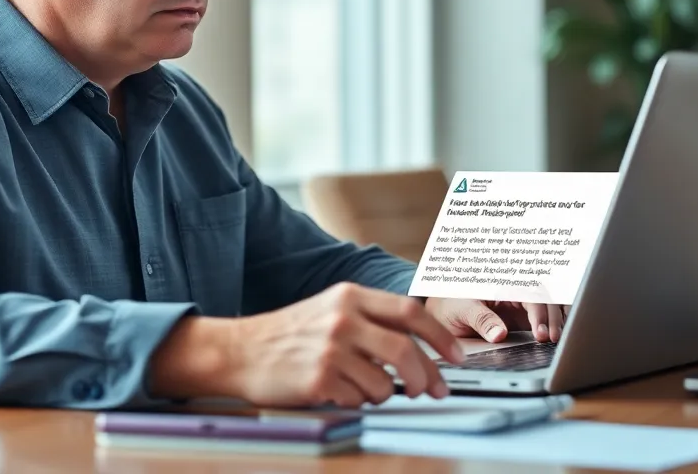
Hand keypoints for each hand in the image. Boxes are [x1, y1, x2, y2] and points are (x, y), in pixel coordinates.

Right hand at [195, 282, 465, 407]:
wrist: (242, 350)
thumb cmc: (290, 333)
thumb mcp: (331, 307)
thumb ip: (371, 317)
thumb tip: (420, 345)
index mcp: (350, 296)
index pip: (410, 312)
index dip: (440, 336)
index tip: (456, 356)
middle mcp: (343, 319)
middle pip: (406, 350)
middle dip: (426, 376)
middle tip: (431, 389)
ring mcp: (330, 349)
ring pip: (385, 382)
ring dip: (385, 394)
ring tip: (369, 390)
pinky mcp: (319, 378)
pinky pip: (358, 399)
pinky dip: (357, 402)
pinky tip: (340, 393)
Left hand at [425, 298, 568, 342]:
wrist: (441, 313)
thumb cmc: (449, 305)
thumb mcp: (462, 310)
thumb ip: (481, 320)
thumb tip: (500, 334)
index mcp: (503, 284)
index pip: (530, 294)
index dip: (539, 312)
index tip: (540, 332)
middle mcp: (515, 292)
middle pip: (544, 299)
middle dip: (551, 318)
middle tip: (551, 339)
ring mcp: (520, 305)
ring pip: (548, 307)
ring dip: (555, 321)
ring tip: (556, 341)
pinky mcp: (521, 319)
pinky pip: (542, 319)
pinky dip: (551, 326)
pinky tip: (554, 338)